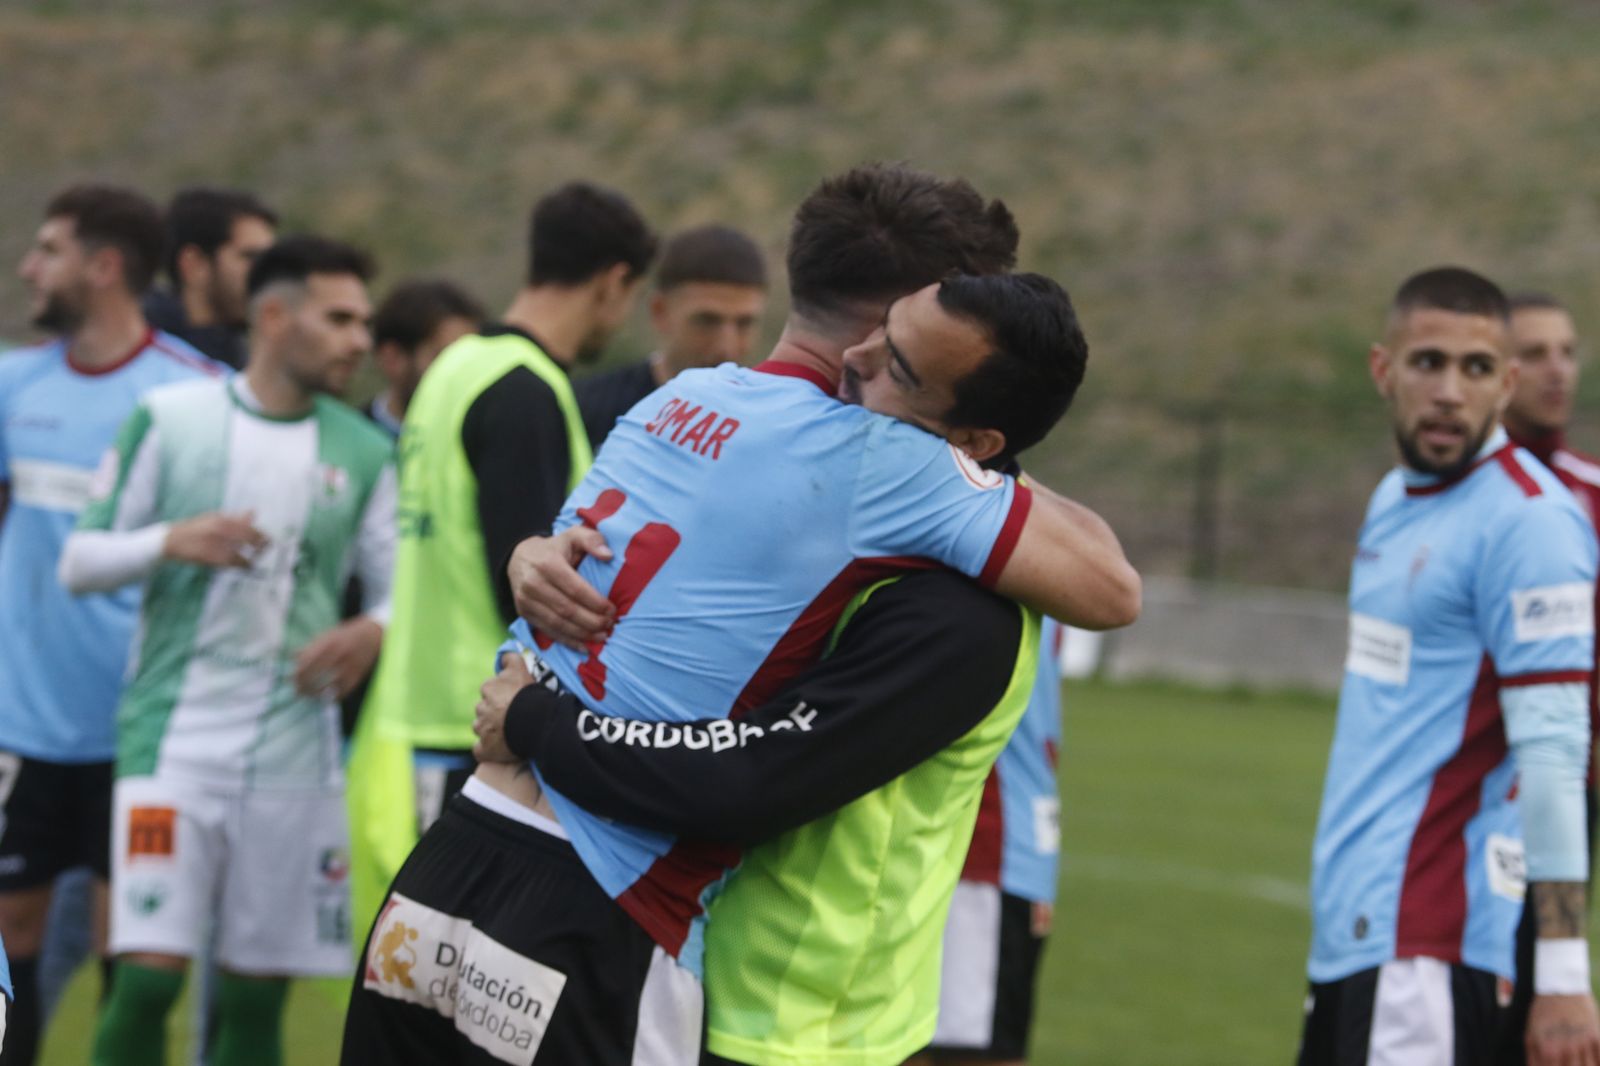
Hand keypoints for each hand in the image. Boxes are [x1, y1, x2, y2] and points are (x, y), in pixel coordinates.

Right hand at [163, 512, 267, 568]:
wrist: (172, 540)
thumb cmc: (196, 528)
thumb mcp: (214, 518)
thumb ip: (235, 517)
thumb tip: (253, 512)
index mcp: (223, 520)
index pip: (249, 527)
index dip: (261, 535)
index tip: (268, 540)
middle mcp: (221, 531)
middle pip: (249, 540)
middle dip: (261, 547)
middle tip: (265, 551)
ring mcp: (216, 545)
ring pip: (242, 554)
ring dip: (252, 558)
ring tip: (256, 561)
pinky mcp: (211, 558)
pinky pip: (232, 563)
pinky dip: (242, 565)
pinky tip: (246, 566)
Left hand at [293, 616, 381, 699]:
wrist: (373, 634)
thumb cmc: (346, 635)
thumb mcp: (328, 636)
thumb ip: (311, 647)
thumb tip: (292, 657)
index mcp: (327, 642)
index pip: (306, 661)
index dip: (297, 673)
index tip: (292, 680)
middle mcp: (338, 653)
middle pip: (315, 673)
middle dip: (304, 685)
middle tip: (298, 692)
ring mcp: (349, 664)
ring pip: (329, 684)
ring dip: (317, 693)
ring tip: (311, 696)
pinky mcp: (358, 673)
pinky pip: (344, 689)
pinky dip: (335, 696)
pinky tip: (329, 698)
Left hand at [473, 656, 533, 763]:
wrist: (536, 723)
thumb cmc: (530, 696)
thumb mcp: (521, 670)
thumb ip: (510, 659)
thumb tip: (502, 654)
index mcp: (489, 688)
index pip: (490, 689)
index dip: (502, 694)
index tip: (513, 699)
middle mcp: (482, 708)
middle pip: (485, 709)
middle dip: (495, 713)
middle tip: (513, 716)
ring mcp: (481, 730)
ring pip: (482, 728)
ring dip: (491, 731)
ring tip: (509, 733)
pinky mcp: (484, 749)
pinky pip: (481, 750)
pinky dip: (488, 750)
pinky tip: (500, 749)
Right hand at [508, 528, 614, 649]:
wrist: (519, 557)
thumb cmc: (554, 548)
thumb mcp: (572, 535)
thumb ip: (592, 539)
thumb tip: (608, 555)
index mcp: (547, 564)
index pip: (575, 589)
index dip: (595, 602)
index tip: (612, 609)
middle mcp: (533, 583)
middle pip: (566, 609)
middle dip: (591, 621)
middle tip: (609, 625)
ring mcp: (526, 600)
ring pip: (557, 623)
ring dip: (582, 634)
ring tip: (601, 636)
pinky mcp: (523, 613)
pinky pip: (547, 630)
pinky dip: (567, 641)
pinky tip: (584, 646)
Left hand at [1528, 992, 1599, 1065]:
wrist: (1561, 986)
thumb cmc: (1543, 1013)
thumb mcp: (1531, 1034)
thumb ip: (1534, 1060)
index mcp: (1548, 1049)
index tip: (1555, 1064)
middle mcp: (1567, 1048)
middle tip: (1566, 1061)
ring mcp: (1583, 1043)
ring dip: (1583, 1065)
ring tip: (1575, 1059)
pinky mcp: (1596, 1036)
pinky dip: (1596, 1061)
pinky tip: (1589, 1059)